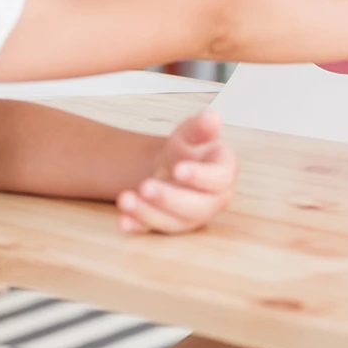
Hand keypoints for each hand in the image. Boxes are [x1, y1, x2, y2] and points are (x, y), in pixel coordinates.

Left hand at [116, 111, 237, 233]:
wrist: (171, 165)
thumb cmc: (188, 149)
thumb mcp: (192, 132)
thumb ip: (201, 127)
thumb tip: (213, 117)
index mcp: (224, 173)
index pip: (218, 179)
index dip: (199, 176)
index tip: (178, 169)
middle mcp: (213, 200)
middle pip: (196, 207)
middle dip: (169, 199)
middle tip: (145, 186)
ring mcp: (192, 217)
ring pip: (174, 222)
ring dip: (149, 213)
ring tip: (126, 199)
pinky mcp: (170, 226)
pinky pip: (155, 230)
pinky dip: (138, 226)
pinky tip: (123, 221)